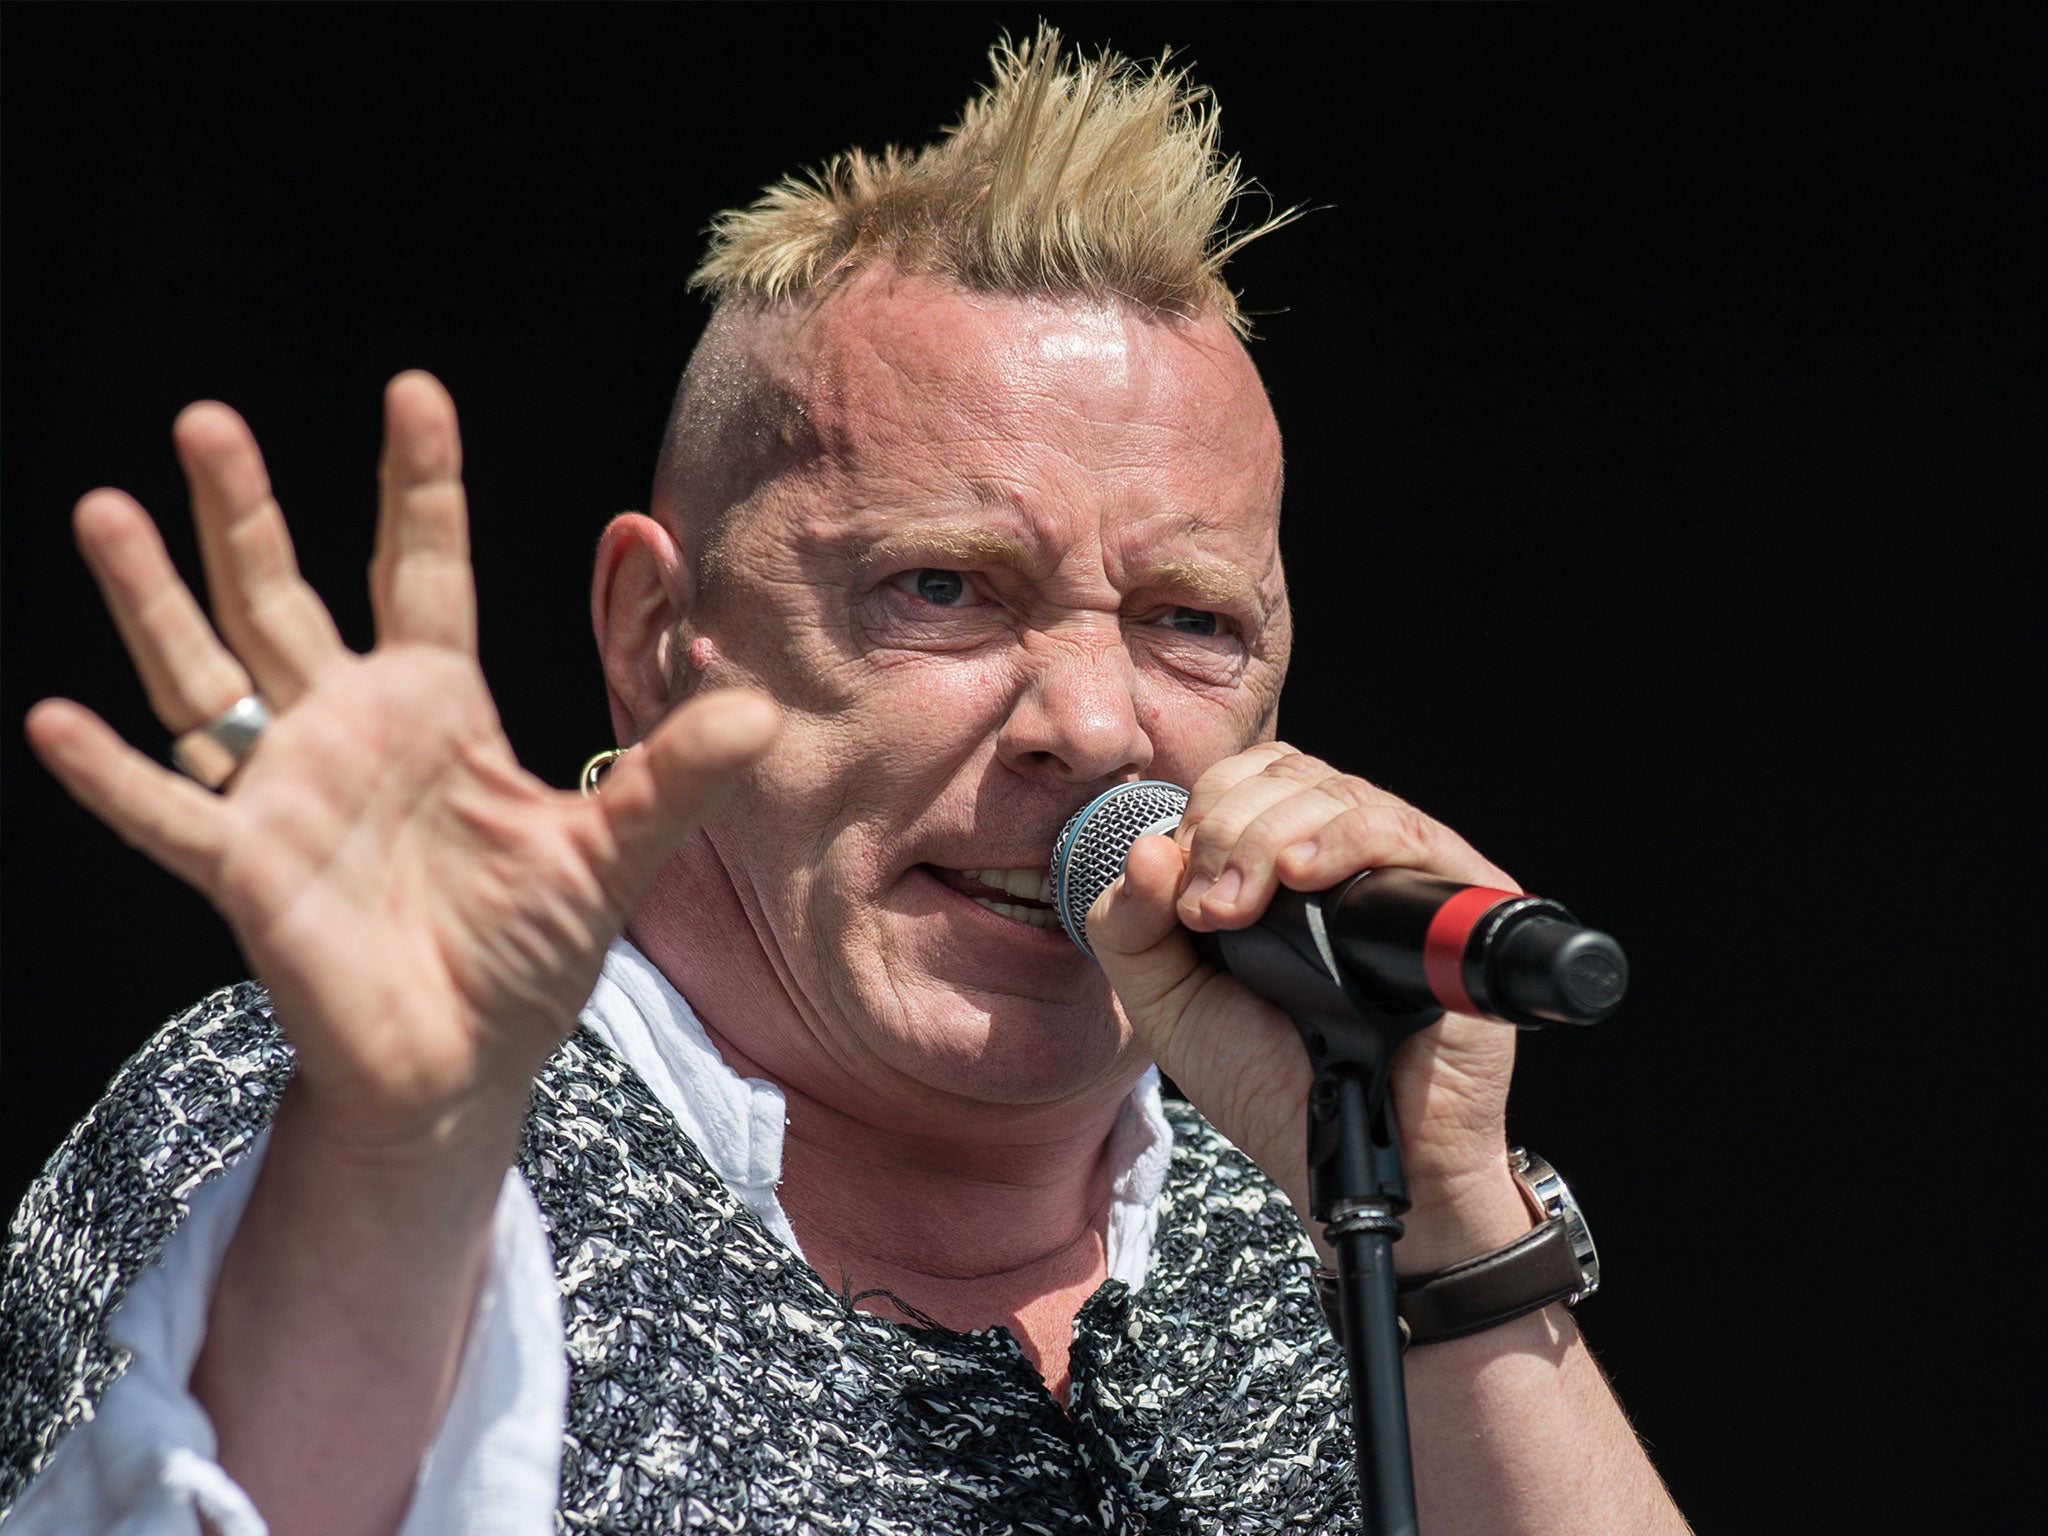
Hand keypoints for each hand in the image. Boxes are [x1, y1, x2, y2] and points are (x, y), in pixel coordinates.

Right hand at [25, 372, 778, 1156]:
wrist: (466, 1064)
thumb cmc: (528, 952)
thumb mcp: (613, 854)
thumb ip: (672, 778)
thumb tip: (762, 708)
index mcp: (438, 706)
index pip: (425, 570)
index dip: (420, 486)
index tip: (413, 391)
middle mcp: (349, 727)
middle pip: (285, 595)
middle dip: (245, 512)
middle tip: (207, 420)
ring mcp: (287, 791)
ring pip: (208, 675)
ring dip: (154, 599)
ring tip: (103, 508)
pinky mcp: (247, 868)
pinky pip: (169, 813)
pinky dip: (116, 775)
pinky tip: (53, 721)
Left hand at [1087, 745, 1530, 1267]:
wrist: (1348, 1158)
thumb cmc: (1272, 1083)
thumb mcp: (1170, 1004)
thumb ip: (1130, 928)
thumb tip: (1145, 848)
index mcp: (1284, 866)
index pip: (1249, 779)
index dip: (1206, 811)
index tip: (1179, 889)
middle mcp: (1346, 857)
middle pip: (1287, 775)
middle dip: (1225, 828)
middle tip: (1207, 910)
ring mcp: (1404, 875)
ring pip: (1338, 792)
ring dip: (1266, 838)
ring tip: (1237, 912)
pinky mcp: (1460, 901)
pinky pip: (1403, 832)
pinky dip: (1342, 840)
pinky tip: (1302, 876)